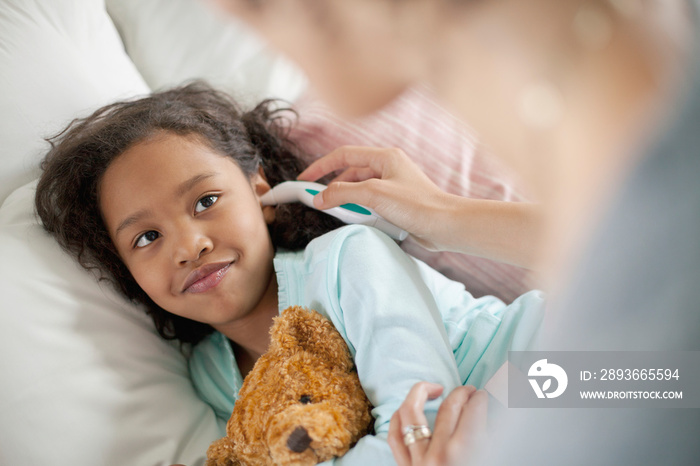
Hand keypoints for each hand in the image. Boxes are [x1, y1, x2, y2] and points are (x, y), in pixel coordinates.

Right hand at [297, 146, 450, 249]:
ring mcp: (393, 186)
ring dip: (348, 200)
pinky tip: (357, 220)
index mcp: (385, 157)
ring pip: (359, 189)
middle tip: (318, 201)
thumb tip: (320, 198)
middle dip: (333, 186)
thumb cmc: (417, 205)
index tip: (304, 179)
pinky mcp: (397, 203)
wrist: (446, 226)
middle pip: (350, 172)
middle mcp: (389, 168)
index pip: (344, 155)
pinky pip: (370, 203)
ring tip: (338, 212)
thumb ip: (343, 193)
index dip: (321, 166)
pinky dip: (360, 210)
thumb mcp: (374, 195)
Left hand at [388, 382, 487, 465]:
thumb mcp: (490, 460)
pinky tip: (409, 407)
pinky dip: (399, 417)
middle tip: (469, 390)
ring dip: (424, 393)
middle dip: (461, 393)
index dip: (480, 399)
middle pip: (447, 408)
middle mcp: (438, 454)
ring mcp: (417, 461)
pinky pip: (394, 436)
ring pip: (411, 413)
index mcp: (464, 454)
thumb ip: (488, 436)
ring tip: (437, 389)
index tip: (482, 395)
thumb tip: (485, 411)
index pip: (472, 412)